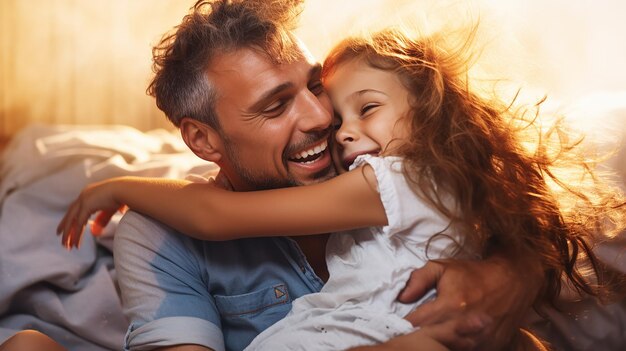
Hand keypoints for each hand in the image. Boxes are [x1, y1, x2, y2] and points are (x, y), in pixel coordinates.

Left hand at [56, 180, 125, 248]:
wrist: (126, 190)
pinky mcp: (86, 206)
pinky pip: (78, 224)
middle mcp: (83, 195)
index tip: (68, 227)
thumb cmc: (123, 197)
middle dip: (65, 226)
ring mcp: (83, 200)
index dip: (72, 218)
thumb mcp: (110, 210)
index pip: (76, 208)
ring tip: (66, 246)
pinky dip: (76, 235)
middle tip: (60, 236)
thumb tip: (95, 231)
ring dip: (68, 234)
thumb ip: (102, 219)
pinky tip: (75, 243)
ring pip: (72, 220)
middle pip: (70, 214)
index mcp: (89, 193)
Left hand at [399, 255, 542, 350]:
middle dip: (418, 338)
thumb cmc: (473, 274)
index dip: (403, 326)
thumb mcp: (443, 268)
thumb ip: (419, 279)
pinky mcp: (490, 348)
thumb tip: (401, 297)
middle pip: (429, 342)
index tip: (398, 324)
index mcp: (450, 306)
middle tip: (413, 332)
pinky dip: (454, 347)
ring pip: (446, 349)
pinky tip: (449, 339)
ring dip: (436, 344)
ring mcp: (478, 341)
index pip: (415, 325)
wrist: (513, 281)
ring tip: (431, 335)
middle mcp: (464, 327)